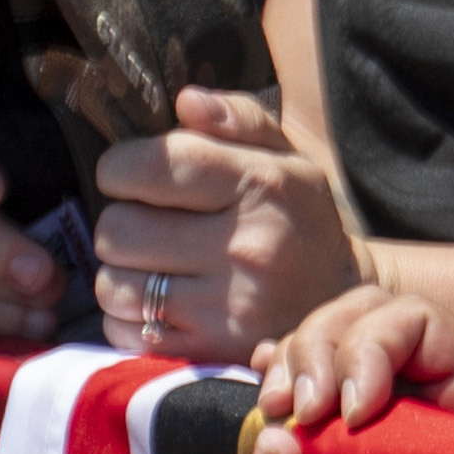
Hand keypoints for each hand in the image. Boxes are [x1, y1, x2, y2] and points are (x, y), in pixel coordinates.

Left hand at [83, 87, 362, 357]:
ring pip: (113, 286)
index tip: (133, 177)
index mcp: (260, 186)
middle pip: (117, 231)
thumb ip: (238, 119)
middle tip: (147, 226)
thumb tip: (186, 101)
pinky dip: (129, 319)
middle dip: (120, 224)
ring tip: (153, 266)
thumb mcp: (286, 158)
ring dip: (121, 274)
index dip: (120, 168)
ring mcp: (227, 308)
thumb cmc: (299, 219)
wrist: (341, 304)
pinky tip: (161, 304)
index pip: (149, 166)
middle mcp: (245, 247)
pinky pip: (125, 333)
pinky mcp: (211, 353)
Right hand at [252, 279, 453, 439]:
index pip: (403, 319)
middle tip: (304, 411)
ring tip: (277, 413)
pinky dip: (277, 379)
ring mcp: (369, 394)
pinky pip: (300, 385)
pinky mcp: (340, 430)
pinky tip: (263, 398)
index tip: (355, 410)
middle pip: (348, 320)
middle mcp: (408, 368)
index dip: (369, 350)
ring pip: (315, 347)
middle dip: (317, 355)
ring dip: (289, 370)